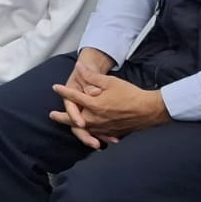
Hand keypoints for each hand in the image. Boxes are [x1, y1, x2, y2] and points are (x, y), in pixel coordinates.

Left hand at [51, 64, 168, 145]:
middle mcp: (96, 118)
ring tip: (68, 125)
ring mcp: (103, 127)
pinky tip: (89, 133)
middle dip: (62, 117)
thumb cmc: (130, 94)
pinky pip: (97, 134)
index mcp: (94, 105)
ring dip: (74, 126)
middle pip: (74, 119)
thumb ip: (92, 76)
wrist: (148, 110)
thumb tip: (78, 67)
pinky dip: (90, 133)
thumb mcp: (110, 82)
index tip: (55, 87)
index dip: (63, 91)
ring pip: (84, 129)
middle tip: (52, 115)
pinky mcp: (111, 132)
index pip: (74, 97)